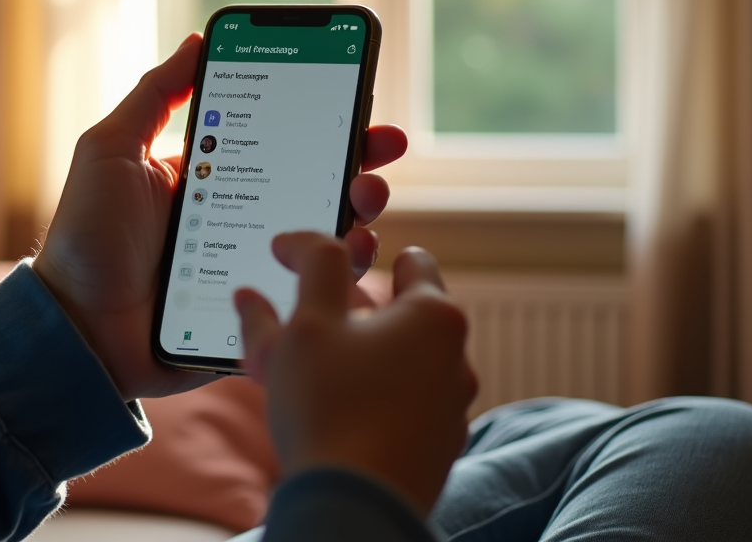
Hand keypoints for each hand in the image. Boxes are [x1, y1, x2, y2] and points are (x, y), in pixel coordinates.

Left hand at [32, 34, 406, 399]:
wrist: (75, 328)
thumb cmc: (86, 236)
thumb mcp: (111, 150)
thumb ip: (156, 95)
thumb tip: (198, 40)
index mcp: (216, 176)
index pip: (283, 141)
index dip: (327, 122)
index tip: (362, 104)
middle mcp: (245, 218)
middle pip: (318, 186)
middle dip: (359, 165)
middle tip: (378, 154)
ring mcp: (256, 266)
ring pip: (326, 238)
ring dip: (358, 215)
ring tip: (362, 204)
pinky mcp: (260, 310)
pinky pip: (312, 292)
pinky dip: (342, 275)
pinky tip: (350, 257)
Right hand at [235, 233, 477, 515]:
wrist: (353, 509)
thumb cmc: (332, 408)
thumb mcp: (309, 323)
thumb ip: (308, 269)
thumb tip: (295, 241)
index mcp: (435, 315)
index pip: (411, 261)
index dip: (360, 257)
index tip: (316, 266)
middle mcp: (456, 358)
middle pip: (400, 316)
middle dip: (350, 314)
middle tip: (304, 323)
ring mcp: (450, 407)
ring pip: (396, 363)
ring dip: (357, 357)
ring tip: (309, 370)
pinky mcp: (435, 447)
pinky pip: (399, 405)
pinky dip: (368, 398)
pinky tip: (330, 412)